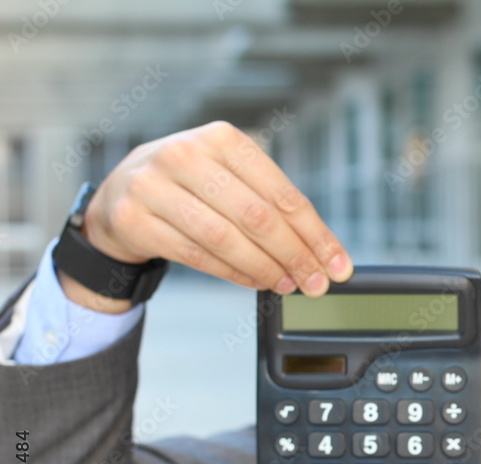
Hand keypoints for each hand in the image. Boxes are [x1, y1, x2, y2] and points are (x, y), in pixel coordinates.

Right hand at [66, 121, 351, 309]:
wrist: (119, 194)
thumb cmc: (190, 186)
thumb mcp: (228, 177)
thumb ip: (270, 205)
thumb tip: (321, 250)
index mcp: (222, 138)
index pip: (282, 193)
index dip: (316, 233)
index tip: (338, 263)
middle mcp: (185, 155)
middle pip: (257, 217)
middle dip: (295, 255)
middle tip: (317, 283)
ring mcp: (154, 186)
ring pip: (226, 239)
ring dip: (266, 269)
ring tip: (289, 285)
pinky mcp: (134, 219)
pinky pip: (196, 255)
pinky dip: (234, 273)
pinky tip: (257, 282)